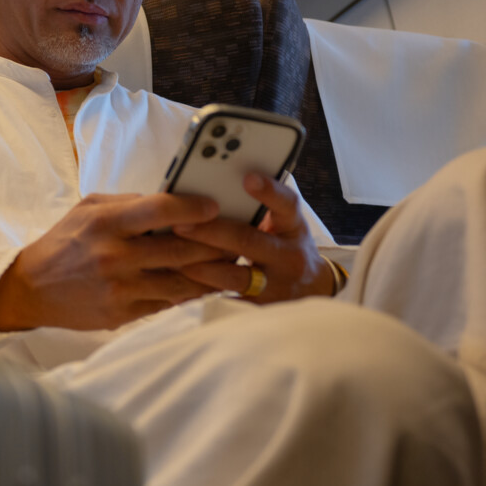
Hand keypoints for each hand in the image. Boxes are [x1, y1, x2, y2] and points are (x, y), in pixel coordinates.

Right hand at [0, 193, 233, 330]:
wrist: (30, 289)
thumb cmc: (65, 242)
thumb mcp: (89, 209)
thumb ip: (130, 203)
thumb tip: (174, 200)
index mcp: (106, 222)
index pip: (162, 209)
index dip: (194, 206)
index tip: (215, 206)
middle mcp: (115, 256)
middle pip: (181, 249)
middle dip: (215, 243)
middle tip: (237, 236)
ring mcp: (120, 289)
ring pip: (182, 281)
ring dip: (211, 273)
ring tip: (231, 264)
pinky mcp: (122, 314)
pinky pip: (167, 304)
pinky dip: (190, 295)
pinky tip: (205, 286)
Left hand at [173, 173, 332, 303]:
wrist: (311, 288)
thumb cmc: (286, 244)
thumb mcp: (284, 223)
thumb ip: (260, 207)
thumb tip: (215, 185)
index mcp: (293, 227)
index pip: (287, 204)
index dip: (269, 191)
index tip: (248, 178)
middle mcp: (288, 256)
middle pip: (249, 241)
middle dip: (212, 233)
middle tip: (180, 224)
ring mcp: (275, 285)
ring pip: (235, 277)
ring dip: (202, 268)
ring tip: (174, 259)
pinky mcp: (260, 308)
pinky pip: (227, 301)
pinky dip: (201, 294)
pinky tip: (179, 287)